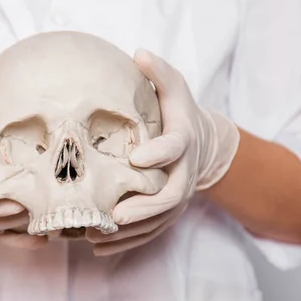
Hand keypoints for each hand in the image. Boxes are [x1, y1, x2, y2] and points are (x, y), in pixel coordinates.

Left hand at [87, 48, 239, 255]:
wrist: (204, 143)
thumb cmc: (181, 113)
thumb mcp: (175, 87)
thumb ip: (159, 73)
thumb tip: (138, 52)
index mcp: (183, 141)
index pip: (175, 148)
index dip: (159, 154)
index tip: (136, 158)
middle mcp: (183, 174)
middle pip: (169, 197)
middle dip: (143, 208)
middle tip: (114, 216)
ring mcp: (177, 196)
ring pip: (157, 221)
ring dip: (129, 232)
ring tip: (96, 235)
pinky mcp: (169, 212)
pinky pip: (151, 232)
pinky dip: (127, 243)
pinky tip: (99, 248)